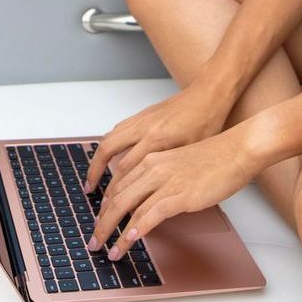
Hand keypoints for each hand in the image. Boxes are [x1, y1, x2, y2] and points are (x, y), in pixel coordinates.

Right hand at [82, 83, 231, 193]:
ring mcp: (142, 119)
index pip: (125, 170)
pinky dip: (110, 144)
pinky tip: (109, 156)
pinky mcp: (144, 113)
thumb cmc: (208, 122)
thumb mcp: (192, 153)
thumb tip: (157, 195)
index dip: (115, 191)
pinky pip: (118, 130)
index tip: (109, 207)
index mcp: (156, 140)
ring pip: (109, 140)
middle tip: (90, 192)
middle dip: (95, 174)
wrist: (211, 93)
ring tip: (94, 179)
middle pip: (109, 153)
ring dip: (98, 160)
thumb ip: (171, 171)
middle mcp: (144, 128)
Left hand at [85, 126, 257, 258]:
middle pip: (116, 198)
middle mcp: (153, 168)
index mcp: (151, 159)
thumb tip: (151, 200)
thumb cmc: (215, 157)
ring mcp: (166, 182)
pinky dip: (135, 231)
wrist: (237, 150)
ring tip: (107, 249)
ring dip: (113, 232)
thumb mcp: (179, 163)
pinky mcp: (179, 195)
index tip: (99, 222)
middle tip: (94, 241)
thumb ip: (161, 178)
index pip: (118, 185)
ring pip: (127, 208)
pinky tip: (128, 242)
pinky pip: (149, 215)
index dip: (105, 207)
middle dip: (101, 223)